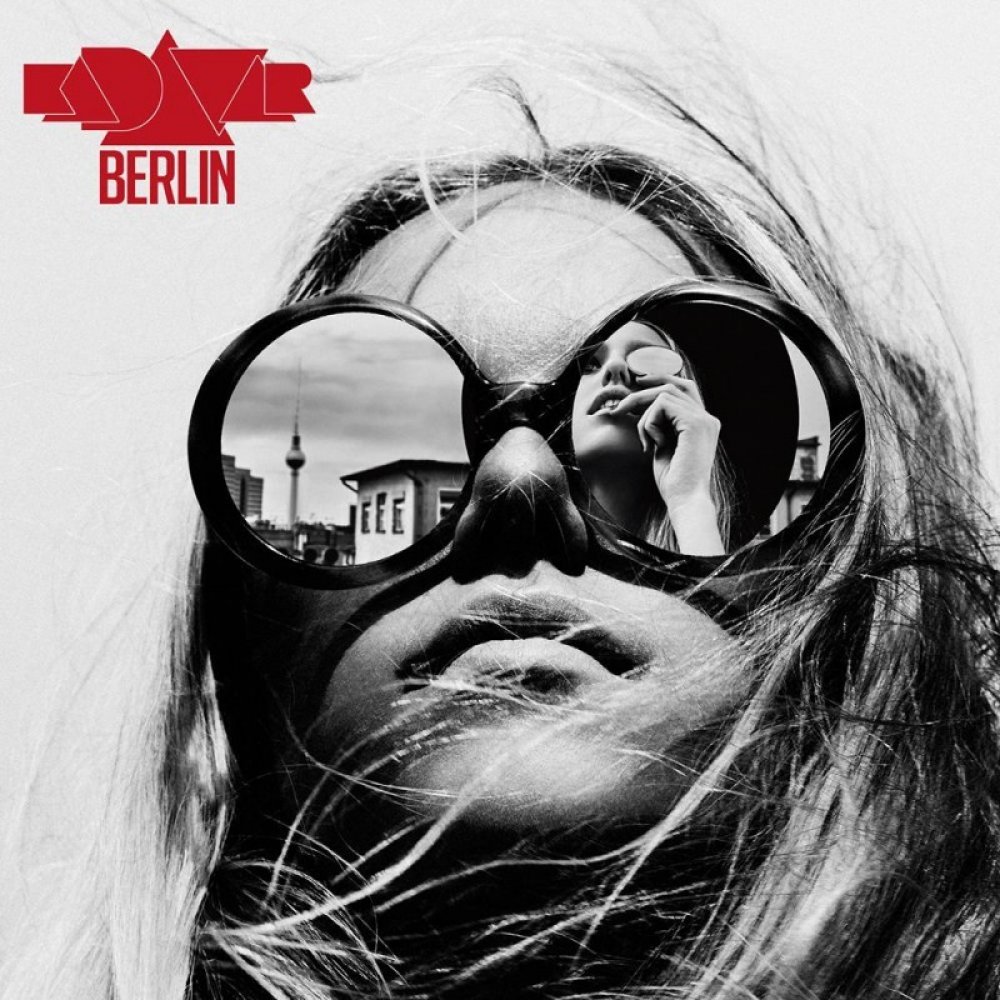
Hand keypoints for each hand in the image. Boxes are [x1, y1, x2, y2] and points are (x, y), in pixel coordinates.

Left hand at [616, 374, 723, 554]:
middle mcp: (708, 418)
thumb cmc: (673, 481)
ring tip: (645, 442)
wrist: (684, 500)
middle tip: (622, 406)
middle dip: (645, 391)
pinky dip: (649, 423)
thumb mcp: (664, 446)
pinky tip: (651, 445)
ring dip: (645, 416)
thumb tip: (643, 407)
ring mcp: (704, 419)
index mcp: (704, 423)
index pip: (685, 388)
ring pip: (664, 394)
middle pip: (674, 386)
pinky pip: (662, 405)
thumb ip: (660, 425)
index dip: (662, 380)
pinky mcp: (695, 423)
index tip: (638, 383)